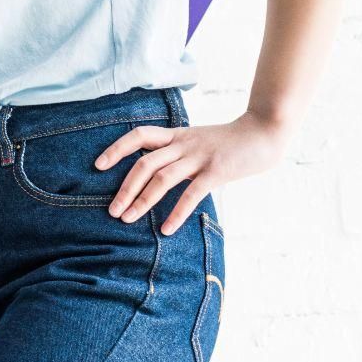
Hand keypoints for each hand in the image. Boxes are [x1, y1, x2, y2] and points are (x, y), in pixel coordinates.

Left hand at [95, 112, 287, 233]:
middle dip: (125, 188)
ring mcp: (199, 156)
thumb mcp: (196, 141)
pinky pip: (192, 193)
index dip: (116, 148)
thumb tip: (154, 175)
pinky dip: (177, 212)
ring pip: (162, 178)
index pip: (138, 135)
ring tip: (127, 219)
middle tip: (112, 210)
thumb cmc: (228, 142)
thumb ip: (177, 154)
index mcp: (176, 135)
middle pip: (144, 163)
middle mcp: (183, 144)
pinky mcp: (217, 171)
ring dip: (142, 200)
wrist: (263, 131)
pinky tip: (166, 229)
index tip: (98, 165)